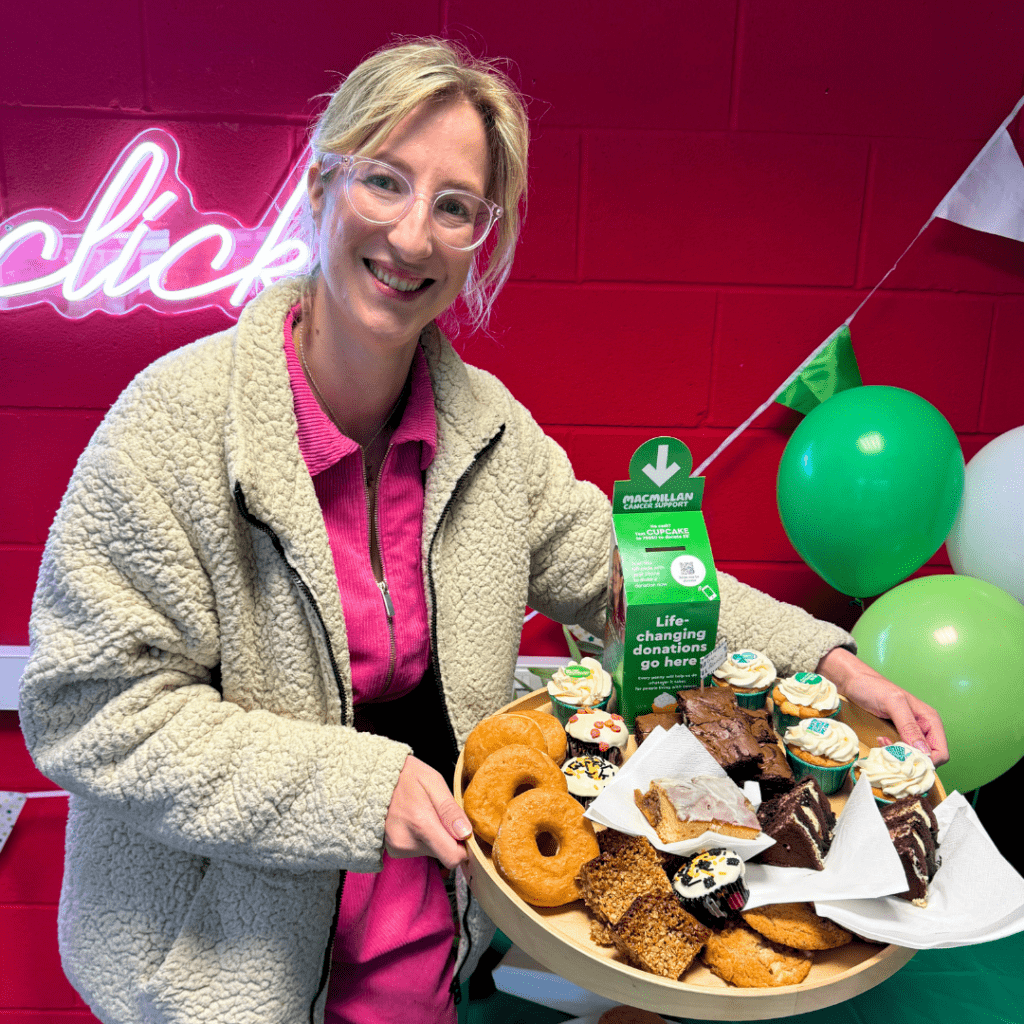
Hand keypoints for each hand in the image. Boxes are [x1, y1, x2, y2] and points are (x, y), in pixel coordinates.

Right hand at [384, 755, 472, 869]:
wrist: (374, 776)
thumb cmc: (406, 775)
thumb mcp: (433, 782)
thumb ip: (450, 809)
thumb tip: (466, 834)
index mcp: (420, 823)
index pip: (452, 857)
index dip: (464, 848)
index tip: (463, 832)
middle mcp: (406, 841)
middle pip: (443, 854)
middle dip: (448, 838)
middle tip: (439, 814)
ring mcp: (397, 848)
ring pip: (431, 852)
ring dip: (434, 837)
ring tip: (423, 814)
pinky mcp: (393, 850)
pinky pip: (418, 850)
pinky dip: (421, 838)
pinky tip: (414, 821)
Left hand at [815, 647, 948, 765]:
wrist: (853, 681)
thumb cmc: (872, 687)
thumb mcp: (893, 703)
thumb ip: (909, 726)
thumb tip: (924, 752)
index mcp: (930, 720)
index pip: (941, 753)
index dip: (927, 761)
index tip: (905, 758)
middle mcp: (923, 729)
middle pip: (927, 759)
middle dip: (910, 760)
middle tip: (891, 749)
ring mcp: (909, 733)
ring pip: (912, 757)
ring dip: (898, 756)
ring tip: (882, 742)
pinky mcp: (896, 735)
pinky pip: (899, 753)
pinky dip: (891, 751)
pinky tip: (880, 740)